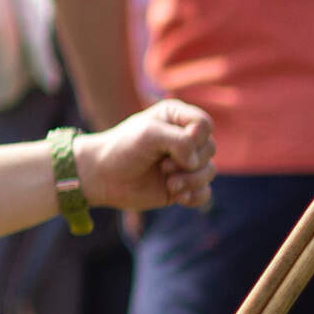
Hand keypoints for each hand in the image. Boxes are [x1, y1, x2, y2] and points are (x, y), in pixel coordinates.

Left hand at [78, 99, 214, 213]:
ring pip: (209, 172)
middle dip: (188, 161)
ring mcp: (185, 163)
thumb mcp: (150, 134)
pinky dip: (193, 196)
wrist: (103, 177)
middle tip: (161, 165)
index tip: (166, 143)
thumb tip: (195, 162)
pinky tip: (176, 196)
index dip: (193, 137)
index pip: (205, 125)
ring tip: (168, 183)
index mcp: (177, 117)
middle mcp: (185, 139)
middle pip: (210, 149)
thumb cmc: (123, 148)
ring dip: (190, 180)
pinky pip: (204, 193)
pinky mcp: (183, 185)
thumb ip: (181, 141)